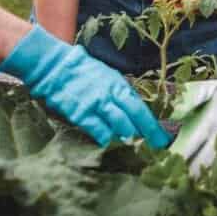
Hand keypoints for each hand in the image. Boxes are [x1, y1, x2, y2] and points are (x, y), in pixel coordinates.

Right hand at [0, 25, 170, 148]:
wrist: (54, 66)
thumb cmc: (80, 71)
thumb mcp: (105, 76)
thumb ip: (117, 93)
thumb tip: (131, 110)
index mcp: (118, 84)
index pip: (141, 107)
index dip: (152, 124)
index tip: (162, 138)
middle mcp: (110, 93)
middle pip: (134, 117)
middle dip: (147, 134)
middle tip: (155, 148)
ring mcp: (96, 103)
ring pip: (119, 124)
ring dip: (128, 137)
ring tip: (134, 148)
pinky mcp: (80, 112)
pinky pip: (97, 129)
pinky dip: (105, 138)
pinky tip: (109, 143)